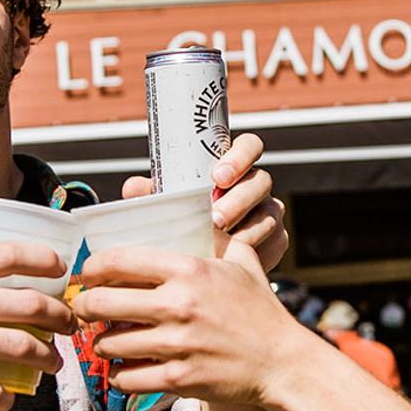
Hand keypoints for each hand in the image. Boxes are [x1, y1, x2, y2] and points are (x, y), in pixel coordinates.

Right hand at [0, 242, 76, 410]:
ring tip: (52, 364)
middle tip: (69, 326)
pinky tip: (6, 397)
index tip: (62, 269)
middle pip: (29, 304)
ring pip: (24, 347)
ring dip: (48, 358)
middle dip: (60, 317)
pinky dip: (7, 397)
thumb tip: (2, 286)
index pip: (8, 254)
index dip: (43, 259)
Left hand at [71, 244, 343, 405]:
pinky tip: (123, 367)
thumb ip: (213, 236)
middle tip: (84, 309)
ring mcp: (177, 345)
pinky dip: (117, 373)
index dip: (91, 267)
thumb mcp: (240, 261)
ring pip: (108, 343)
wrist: (282, 362)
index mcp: (189, 270)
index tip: (86, 274)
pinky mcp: (178, 379)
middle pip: (100, 303)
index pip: (117, 260)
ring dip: (100, 342)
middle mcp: (178, 305)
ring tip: (105, 339)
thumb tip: (197, 210)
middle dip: (84, 306)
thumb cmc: (259, 310)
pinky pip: (124, 377)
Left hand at [122, 131, 288, 274]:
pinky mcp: (278, 238)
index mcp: (234, 167)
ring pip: (268, 214)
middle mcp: (256, 185)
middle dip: (238, 200)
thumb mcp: (172, 206)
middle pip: (260, 181)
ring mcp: (269, 211)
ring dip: (246, 229)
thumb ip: (155, 195)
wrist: (209, 265)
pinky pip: (275, 241)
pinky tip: (238, 259)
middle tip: (215, 219)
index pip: (250, 146)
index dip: (239, 157)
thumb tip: (133, 188)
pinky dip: (257, 250)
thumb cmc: (188, 222)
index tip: (218, 177)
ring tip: (222, 244)